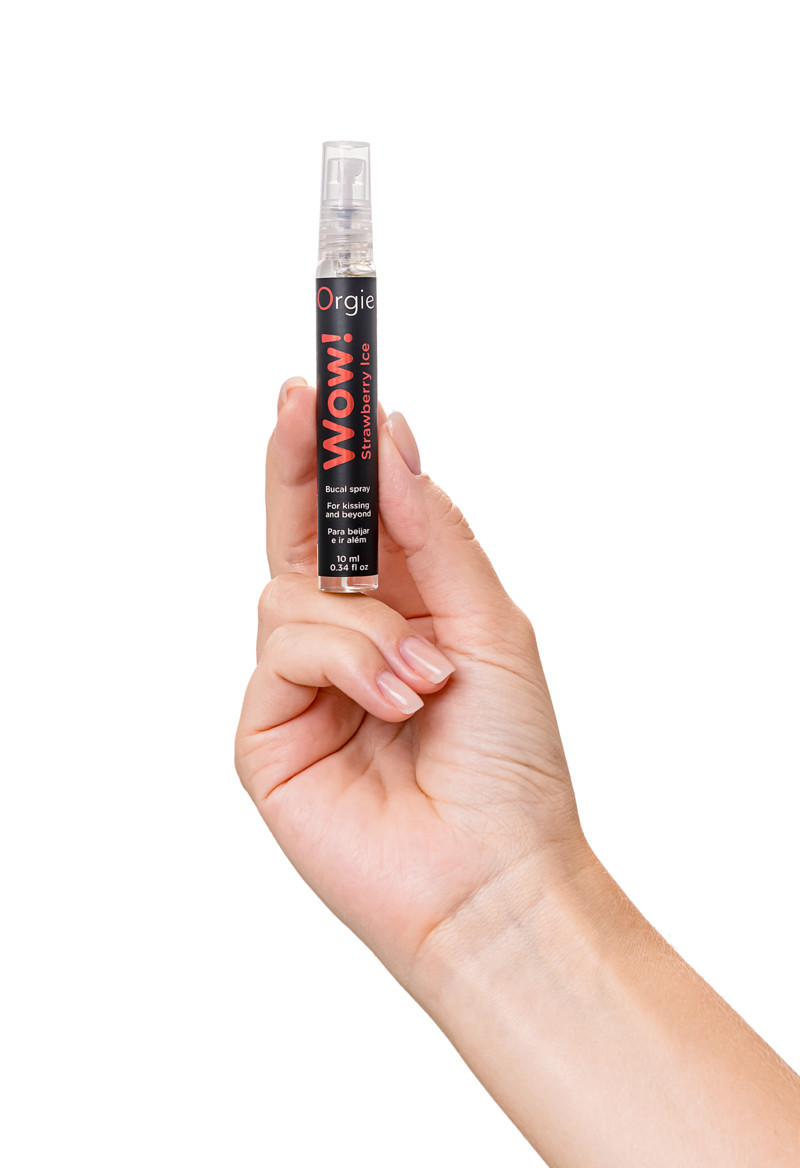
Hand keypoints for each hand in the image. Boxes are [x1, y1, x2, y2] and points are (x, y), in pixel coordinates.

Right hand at [235, 380, 587, 990]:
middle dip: (297, 464)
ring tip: (426, 678)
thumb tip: (394, 443)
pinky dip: (344, 663)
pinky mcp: (267, 731)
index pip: (354, 519)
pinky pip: (281, 651)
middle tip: (298, 399)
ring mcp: (302, 686)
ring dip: (365, 623)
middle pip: (298, 535)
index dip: (336, 455)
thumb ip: (435, 534)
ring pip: (290, 593)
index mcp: (403, 611)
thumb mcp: (491, 623)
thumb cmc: (509, 761)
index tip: (330, 386)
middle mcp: (346, 641)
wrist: (492, 876)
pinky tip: (395, 703)